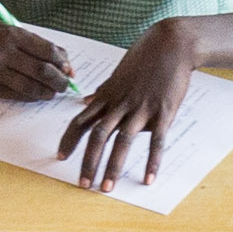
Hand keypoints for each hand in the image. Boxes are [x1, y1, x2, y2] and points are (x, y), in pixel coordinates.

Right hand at [0, 14, 82, 102]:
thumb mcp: (10, 29)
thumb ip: (36, 43)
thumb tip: (63, 59)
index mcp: (11, 34)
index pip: (46, 51)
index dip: (62, 62)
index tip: (69, 68)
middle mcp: (3, 52)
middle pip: (41, 71)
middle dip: (59, 80)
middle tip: (65, 84)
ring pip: (30, 86)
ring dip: (47, 92)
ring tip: (53, 92)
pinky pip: (15, 94)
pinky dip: (31, 96)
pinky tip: (37, 94)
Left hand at [61, 20, 198, 185]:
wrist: (172, 44)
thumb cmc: (145, 58)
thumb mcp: (119, 74)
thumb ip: (103, 91)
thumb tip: (86, 100)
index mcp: (108, 97)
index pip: (82, 120)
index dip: (69, 140)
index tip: (60, 156)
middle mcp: (120, 104)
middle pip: (98, 136)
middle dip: (88, 161)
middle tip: (83, 184)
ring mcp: (141, 108)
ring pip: (122, 141)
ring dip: (113, 166)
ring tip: (108, 187)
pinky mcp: (163, 112)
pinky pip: (156, 141)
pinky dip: (152, 161)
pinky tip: (149, 178)